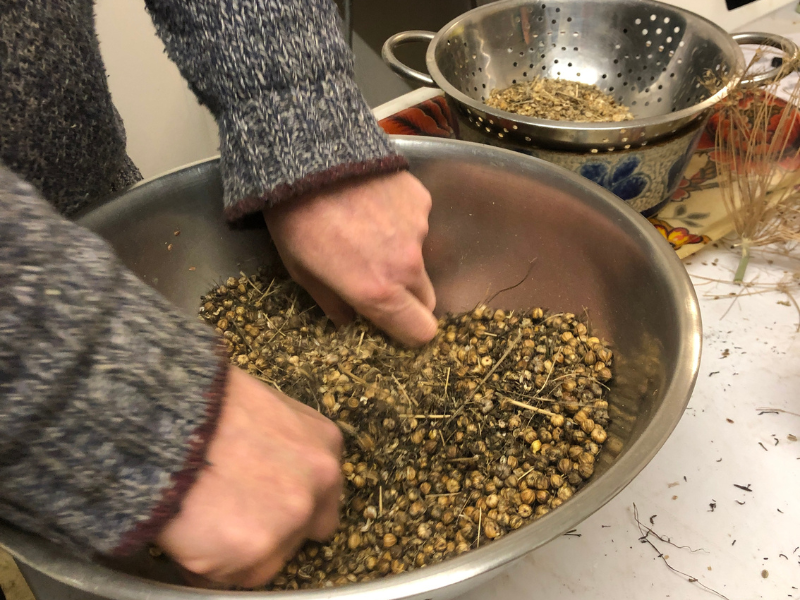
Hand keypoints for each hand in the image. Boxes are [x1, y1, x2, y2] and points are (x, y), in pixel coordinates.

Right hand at [156, 367, 342, 587]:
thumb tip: (274, 466)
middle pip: (306, 529)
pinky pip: (232, 576)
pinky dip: (208, 566)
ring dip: (240, 549)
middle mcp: (317, 486)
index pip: (323, 490)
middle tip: (237, 515)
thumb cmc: (207, 404)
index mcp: (324, 443)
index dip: (291, 498)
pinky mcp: (253, 554)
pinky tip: (189, 533)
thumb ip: (286, 442)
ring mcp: (288, 522)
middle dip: (277, 529)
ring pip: (270, 558)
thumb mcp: (266, 404)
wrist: (166, 420)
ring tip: (202, 518)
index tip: (266, 499)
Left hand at [263, 171, 436, 346]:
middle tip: (379, 280)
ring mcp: (419, 230)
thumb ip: (332, 302)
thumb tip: (349, 320)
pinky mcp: (422, 200)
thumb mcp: (301, 270)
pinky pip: (418, 223)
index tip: (396, 324)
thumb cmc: (296, 220)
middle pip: (427, 299)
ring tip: (366, 229)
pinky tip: (372, 203)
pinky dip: (400, 221)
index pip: (420, 332)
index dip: (410, 332)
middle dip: (409, 298)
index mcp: (377, 291)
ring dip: (401, 254)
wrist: (308, 156)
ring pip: (420, 258)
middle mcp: (407, 265)